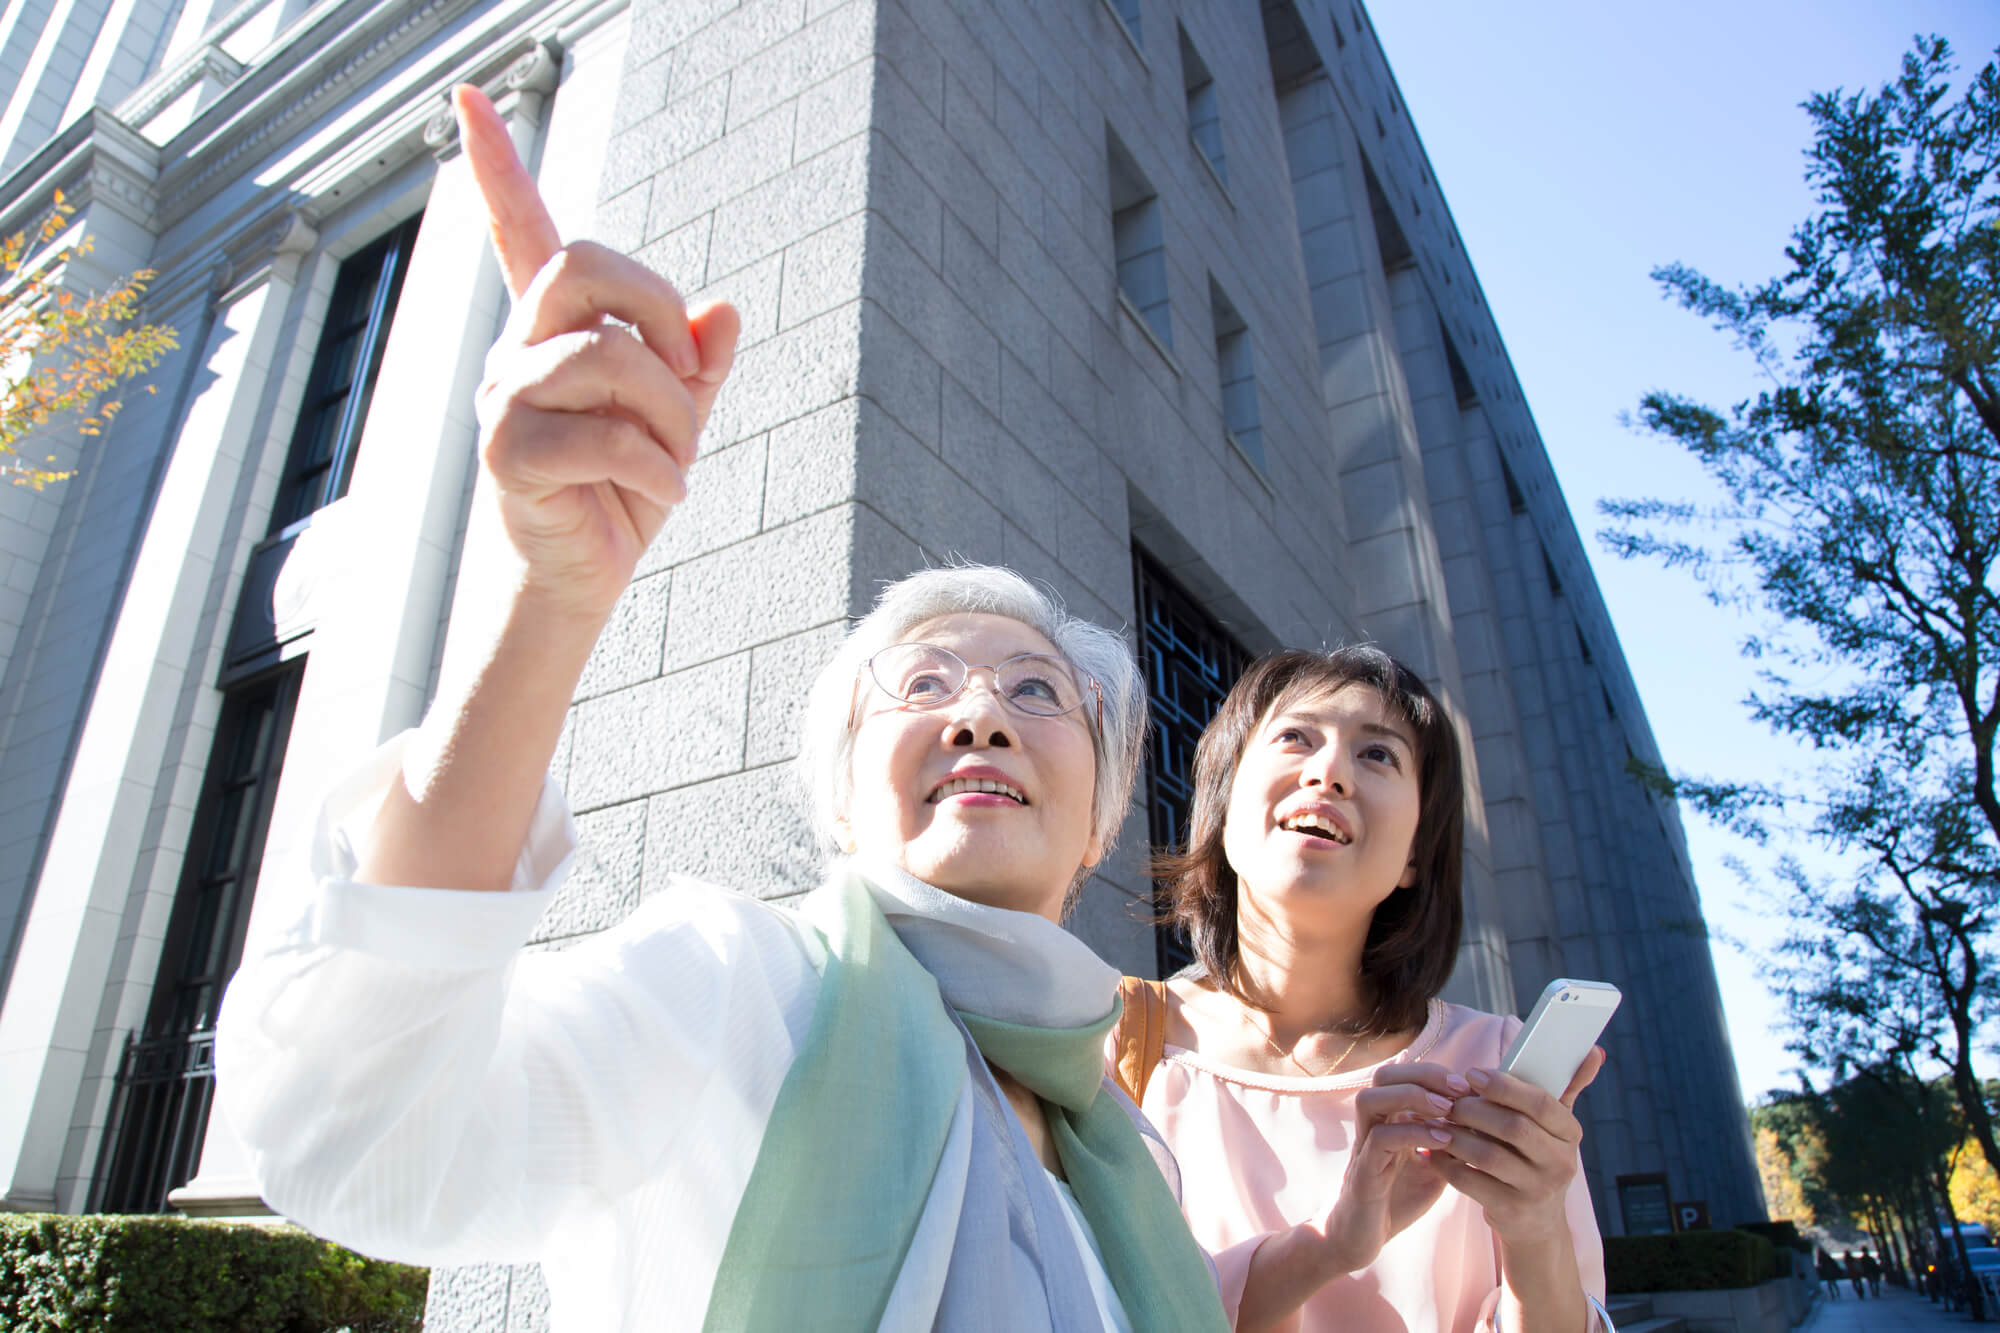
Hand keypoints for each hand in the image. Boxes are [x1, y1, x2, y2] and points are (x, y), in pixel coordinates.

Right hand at [455, 85, 740, 621]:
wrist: (583, 576)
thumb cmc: (622, 489)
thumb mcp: (677, 416)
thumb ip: (698, 361)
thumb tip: (725, 310)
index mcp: (553, 327)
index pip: (519, 229)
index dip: (496, 165)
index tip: (469, 98)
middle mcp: (517, 349)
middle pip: (584, 263)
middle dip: (659, 311)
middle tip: (688, 375)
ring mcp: (504, 398)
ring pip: (609, 354)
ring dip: (673, 411)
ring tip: (677, 459)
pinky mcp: (508, 453)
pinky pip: (607, 434)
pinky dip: (659, 466)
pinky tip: (666, 493)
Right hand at [1315, 1063, 1456, 1272]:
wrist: (1361, 1241)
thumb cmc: (1395, 1201)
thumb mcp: (1433, 1169)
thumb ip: (1451, 1147)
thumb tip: (1485, 1128)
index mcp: (1388, 1120)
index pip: (1404, 1075)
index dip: (1436, 1073)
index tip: (1471, 1086)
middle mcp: (1372, 1126)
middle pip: (1384, 1076)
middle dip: (1424, 1074)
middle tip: (1460, 1089)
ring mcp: (1363, 1147)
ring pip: (1371, 1099)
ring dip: (1412, 1096)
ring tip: (1448, 1109)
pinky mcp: (1362, 1173)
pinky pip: (1379, 1139)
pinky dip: (1413, 1133)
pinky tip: (1443, 1140)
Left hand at [1427, 1048, 1603, 1246]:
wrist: (1537, 1222)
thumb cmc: (1539, 1156)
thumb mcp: (1556, 1125)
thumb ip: (1568, 1086)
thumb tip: (1595, 1050)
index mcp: (1570, 1133)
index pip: (1541, 1103)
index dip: (1505, 1087)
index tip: (1472, 1074)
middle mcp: (1560, 1163)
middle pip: (1513, 1127)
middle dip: (1474, 1109)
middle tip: (1447, 1099)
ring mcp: (1536, 1190)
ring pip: (1488, 1155)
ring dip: (1455, 1135)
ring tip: (1434, 1121)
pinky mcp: (1511, 1210)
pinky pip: (1470, 1182)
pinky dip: (1446, 1163)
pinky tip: (1430, 1149)